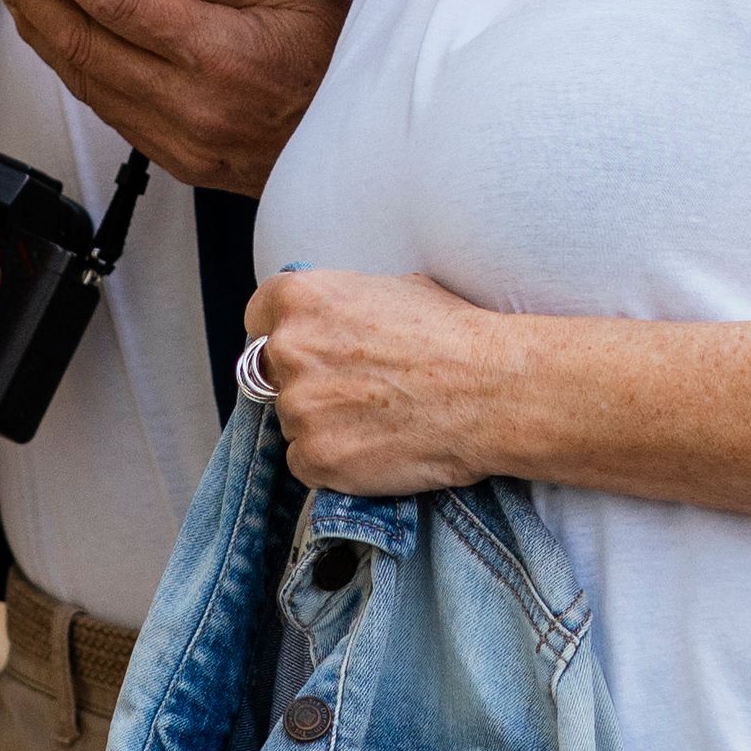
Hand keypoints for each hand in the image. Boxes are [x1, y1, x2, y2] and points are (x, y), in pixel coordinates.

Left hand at [0, 0, 351, 198]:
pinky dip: (72, 66)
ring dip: (40, 27)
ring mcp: (180, 140)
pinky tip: (58, 34)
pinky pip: (107, 108)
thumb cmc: (338, 58)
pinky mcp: (177, 160)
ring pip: (85, 80)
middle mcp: (191, 104)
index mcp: (219, 53)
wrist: (369, 146)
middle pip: (83, 41)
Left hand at [246, 269, 515, 496]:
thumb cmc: (453, 334)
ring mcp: (298, 406)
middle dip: (305, 380)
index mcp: (300, 298)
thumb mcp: (389, 289)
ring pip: (291, 420)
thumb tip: (324, 320)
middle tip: (355, 389)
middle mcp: (288, 348)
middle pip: (273, 372)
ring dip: (322, 423)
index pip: (258, 320)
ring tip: (377, 419)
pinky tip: (375, 446)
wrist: (492, 390)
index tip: (310, 352)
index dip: (285, 336)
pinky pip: (305, 462)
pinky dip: (333, 460)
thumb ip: (338, 306)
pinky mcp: (314, 457)